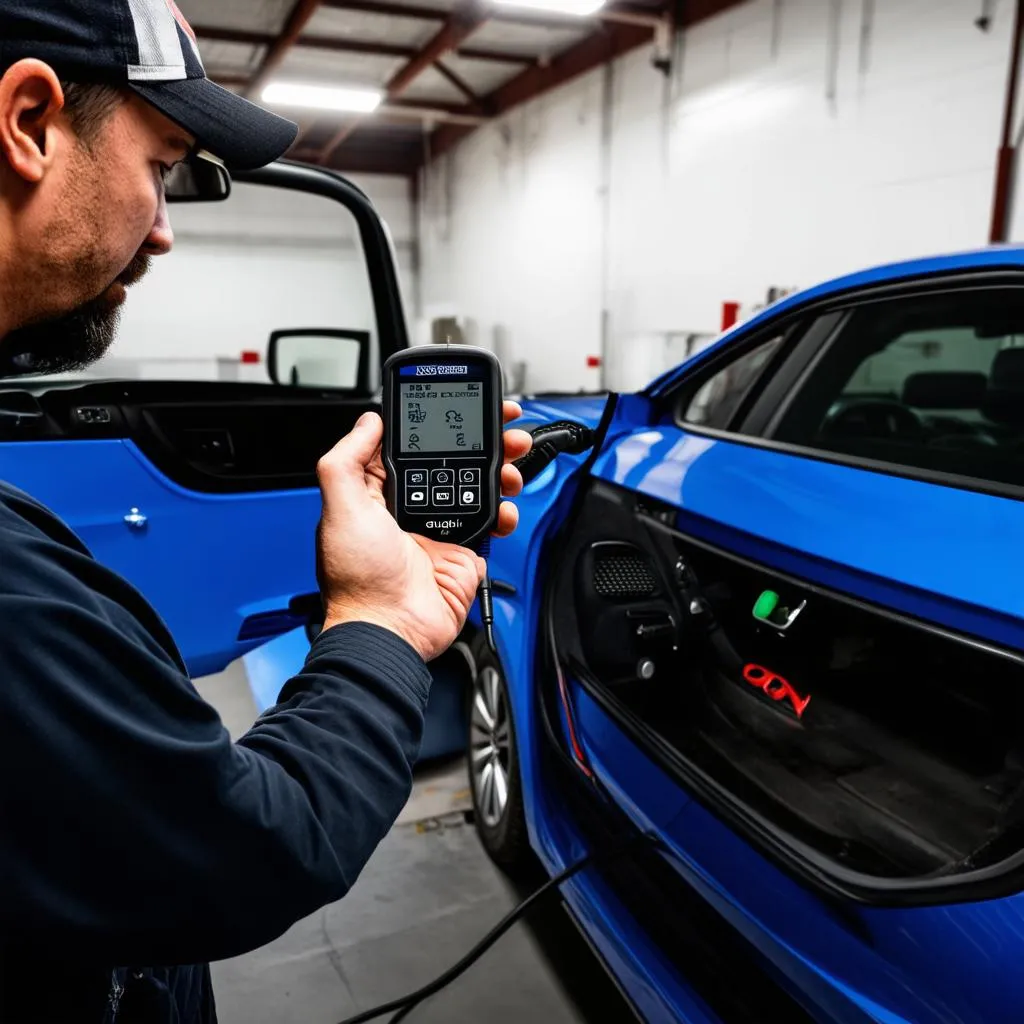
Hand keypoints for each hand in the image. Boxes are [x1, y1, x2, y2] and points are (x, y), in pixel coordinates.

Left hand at [315, 403, 531, 661]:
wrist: (389, 629)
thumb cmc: (358, 580)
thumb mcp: (340, 509)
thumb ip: (346, 460)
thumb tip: (367, 422)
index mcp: (379, 493)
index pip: (412, 445)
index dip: (437, 423)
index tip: (461, 405)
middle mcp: (410, 508)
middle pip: (454, 460)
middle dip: (482, 440)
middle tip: (504, 426)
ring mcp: (439, 529)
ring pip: (479, 486)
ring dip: (500, 471)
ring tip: (510, 467)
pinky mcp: (464, 552)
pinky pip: (491, 523)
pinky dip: (503, 513)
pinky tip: (502, 510)